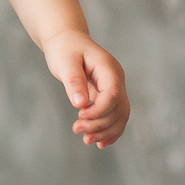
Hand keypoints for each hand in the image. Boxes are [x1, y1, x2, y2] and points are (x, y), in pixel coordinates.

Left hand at [43, 29, 128, 148]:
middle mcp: (116, 79)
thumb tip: (80, 104)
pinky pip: (115, 116)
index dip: (99, 110)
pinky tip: (100, 143)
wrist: (66, 41)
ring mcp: (115, 87)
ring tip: (86, 140)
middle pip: (118, 108)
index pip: (113, 94)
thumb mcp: (65, 62)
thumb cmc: (64, 49)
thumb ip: (74, 82)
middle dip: (99, 124)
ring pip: (120, 116)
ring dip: (105, 131)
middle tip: (76, 129)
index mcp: (108, 68)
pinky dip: (109, 130)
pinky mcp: (108, 96)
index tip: (79, 116)